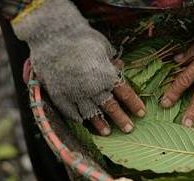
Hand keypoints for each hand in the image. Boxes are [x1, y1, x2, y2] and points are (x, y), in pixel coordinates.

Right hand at [12, 0, 144, 135]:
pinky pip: (70, 112)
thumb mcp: (103, 46)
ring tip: (107, 133)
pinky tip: (82, 124)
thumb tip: (118, 66)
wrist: (51, 34)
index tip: (142, 113)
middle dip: (122, 119)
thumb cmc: (80, 36)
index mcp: (106, 76)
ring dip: (100, 124)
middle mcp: (93, 88)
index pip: (125, 93)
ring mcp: (75, 94)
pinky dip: (77, 119)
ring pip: (91, 114)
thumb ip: (110, 61)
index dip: (134, 104)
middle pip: (111, 108)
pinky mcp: (59, 96)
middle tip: (129, 129)